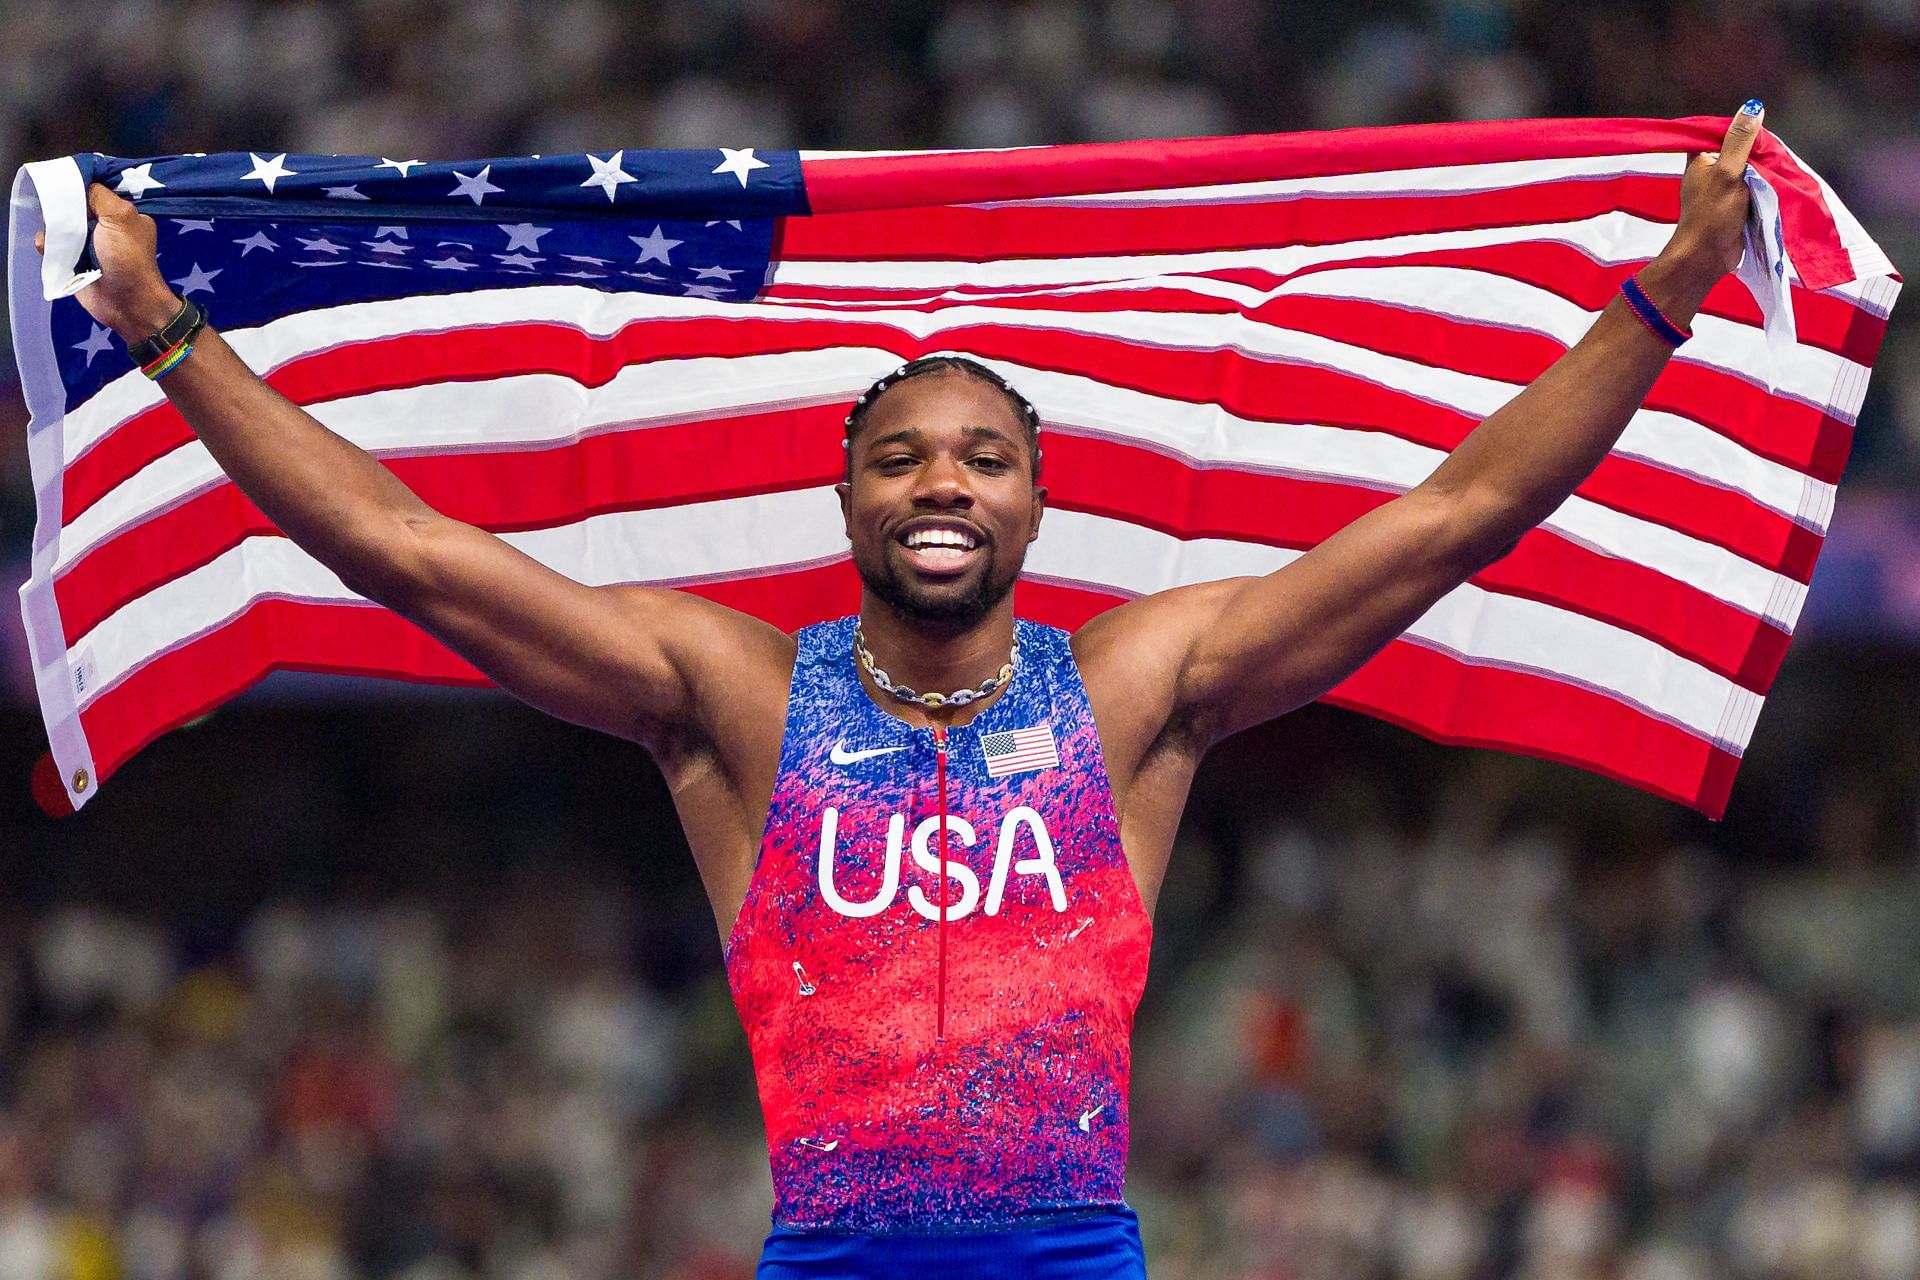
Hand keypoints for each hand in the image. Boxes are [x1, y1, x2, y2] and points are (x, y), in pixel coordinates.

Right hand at [31, 182, 179, 340]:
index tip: (64, 182)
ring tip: (59, 235)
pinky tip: (51, 249)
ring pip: (59, 224)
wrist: (127, 303)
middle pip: (73, 205)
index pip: (95, 189)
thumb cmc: (128, 258)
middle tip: (60, 212)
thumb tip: (79, 184)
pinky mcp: (72, 259)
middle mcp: (105, 226)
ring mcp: (87, 243)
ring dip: (53, 227)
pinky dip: (48, 245)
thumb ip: (99, 195)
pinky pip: (52, 245)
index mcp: (122, 213)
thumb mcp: (121, 217)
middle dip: (62, 206)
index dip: (79, 183)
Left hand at [1645, 101, 1764, 309]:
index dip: (1746, 130)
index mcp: (1700, 157)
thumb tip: (1752, 108)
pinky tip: (1779, 181)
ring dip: (1765, 168)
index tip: (1764, 135)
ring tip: (1781, 166)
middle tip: (1778, 154)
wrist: (1707, 257)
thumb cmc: (1712, 215)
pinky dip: (1765, 183)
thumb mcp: (1727, 172)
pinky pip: (1754, 184)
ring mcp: (1723, 186)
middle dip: (1760, 150)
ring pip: (1750, 167)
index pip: (1726, 131)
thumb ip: (1739, 141)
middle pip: (1742, 148)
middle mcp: (1710, 169)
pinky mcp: (1735, 202)